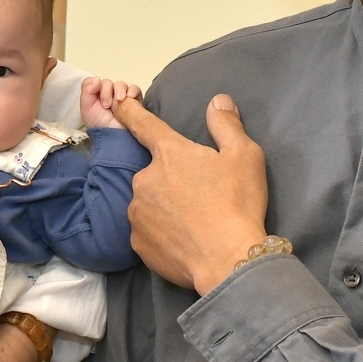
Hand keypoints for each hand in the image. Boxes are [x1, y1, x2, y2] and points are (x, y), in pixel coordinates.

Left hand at [79, 75, 142, 130]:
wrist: (113, 136)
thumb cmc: (99, 125)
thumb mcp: (86, 108)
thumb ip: (87, 90)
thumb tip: (97, 78)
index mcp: (95, 95)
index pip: (95, 81)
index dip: (94, 85)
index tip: (95, 93)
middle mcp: (108, 94)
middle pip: (107, 83)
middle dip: (106, 92)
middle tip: (106, 106)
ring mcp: (122, 97)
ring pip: (120, 84)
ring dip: (118, 91)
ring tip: (118, 102)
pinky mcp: (134, 100)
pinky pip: (135, 89)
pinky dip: (132, 91)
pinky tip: (129, 98)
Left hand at [115, 94, 270, 293]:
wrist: (227, 260)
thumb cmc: (237, 203)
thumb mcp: (244, 156)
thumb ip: (227, 125)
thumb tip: (218, 101)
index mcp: (170, 153)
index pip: (144, 124)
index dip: (130, 111)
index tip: (117, 102)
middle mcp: (144, 178)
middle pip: (154, 172)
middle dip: (171, 179)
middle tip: (199, 197)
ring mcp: (136, 211)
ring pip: (148, 202)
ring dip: (164, 206)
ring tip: (193, 222)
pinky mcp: (137, 242)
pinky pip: (147, 231)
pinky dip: (161, 233)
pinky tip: (182, 240)